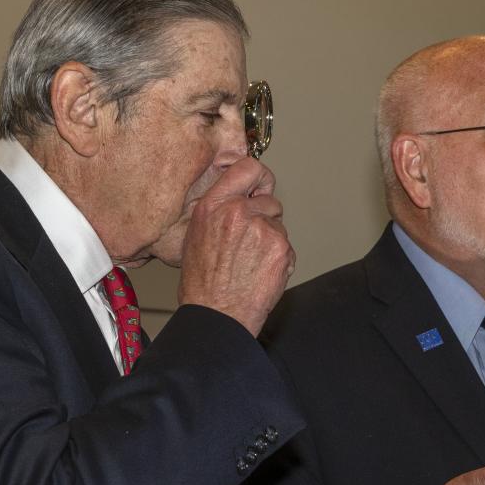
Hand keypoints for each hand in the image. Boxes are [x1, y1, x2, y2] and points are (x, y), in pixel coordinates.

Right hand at [177, 157, 294, 335]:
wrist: (217, 315)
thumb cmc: (202, 284)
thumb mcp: (196, 236)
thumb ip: (218, 212)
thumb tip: (238, 199)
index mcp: (213, 206)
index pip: (248, 168)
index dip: (260, 177)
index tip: (262, 186)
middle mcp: (238, 212)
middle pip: (270, 200)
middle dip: (265, 217)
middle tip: (251, 242)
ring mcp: (262, 229)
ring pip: (279, 225)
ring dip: (271, 241)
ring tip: (251, 263)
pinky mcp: (281, 248)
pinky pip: (287, 247)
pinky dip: (279, 260)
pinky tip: (260, 274)